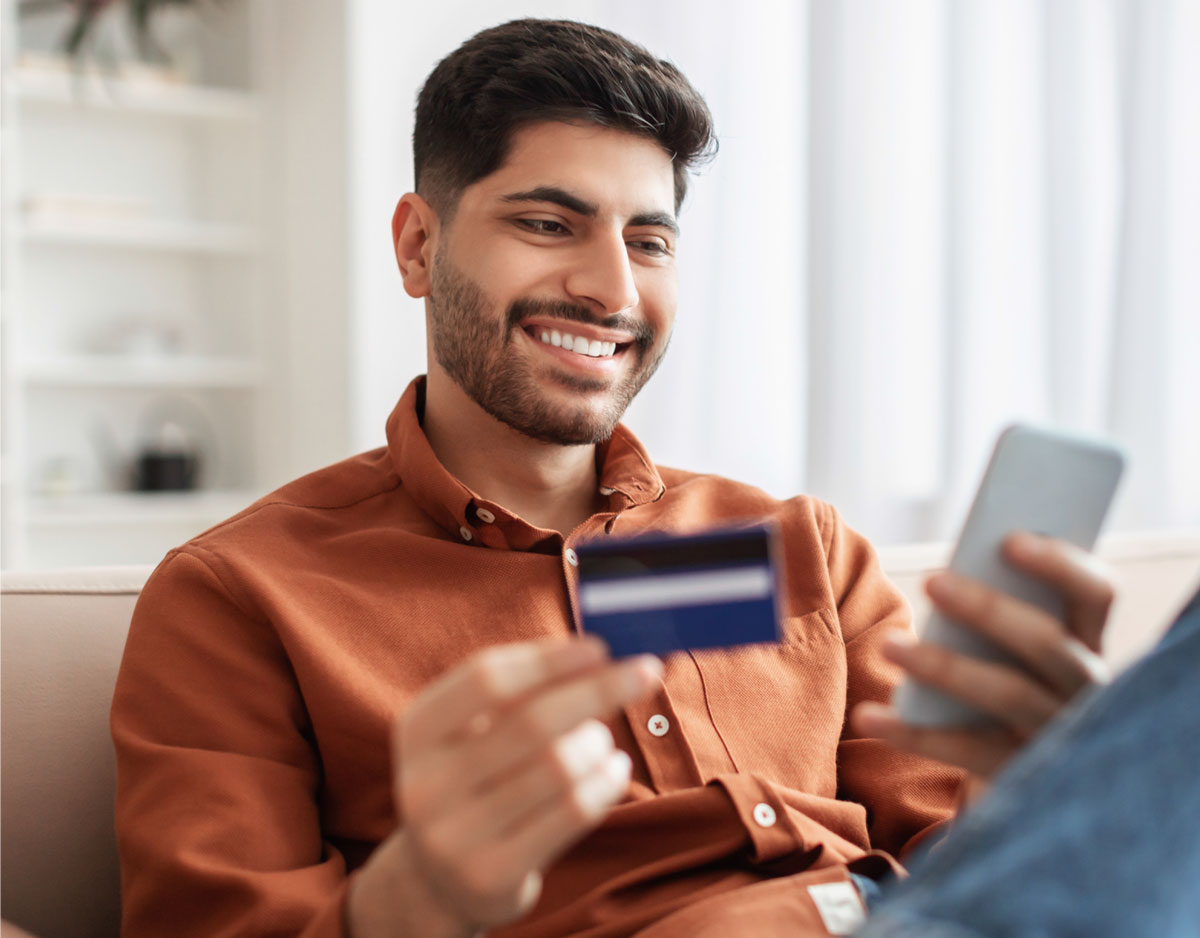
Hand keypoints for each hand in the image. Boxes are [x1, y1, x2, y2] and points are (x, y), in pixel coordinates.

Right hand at [348, 637, 661, 937]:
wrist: (440, 879)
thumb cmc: (476, 780)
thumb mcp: (473, 732)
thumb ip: (521, 692)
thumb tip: (598, 653)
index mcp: (416, 729)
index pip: (486, 678)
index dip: (548, 659)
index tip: (600, 647)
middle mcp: (424, 783)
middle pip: (530, 721)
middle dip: (597, 690)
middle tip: (646, 671)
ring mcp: (454, 835)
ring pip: (557, 767)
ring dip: (598, 742)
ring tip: (603, 739)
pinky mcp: (490, 875)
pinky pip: (572, 813)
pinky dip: (606, 781)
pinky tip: (614, 769)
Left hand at [851, 532, 1114, 778]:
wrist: (1022, 782)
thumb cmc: (1002, 687)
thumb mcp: (1010, 651)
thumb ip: (998, 616)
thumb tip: (944, 581)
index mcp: (1087, 643)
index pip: (1097, 593)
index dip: (1060, 564)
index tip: (1008, 539)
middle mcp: (1087, 689)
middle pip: (1047, 642)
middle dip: (987, 608)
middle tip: (928, 581)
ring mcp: (1060, 735)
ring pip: (1008, 694)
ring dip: (943, 665)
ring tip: (887, 645)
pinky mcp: (1024, 775)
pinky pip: (967, 750)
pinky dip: (912, 733)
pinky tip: (868, 716)